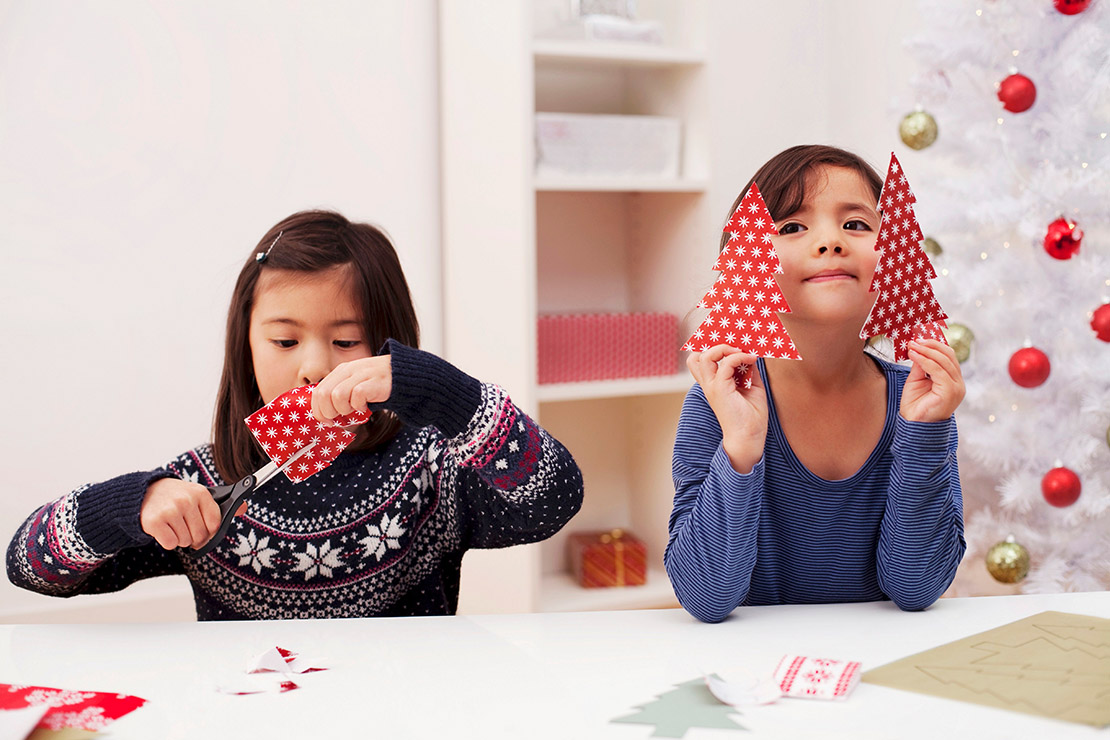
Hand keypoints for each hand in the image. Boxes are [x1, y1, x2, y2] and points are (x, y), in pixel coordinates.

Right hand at [140, 478, 222, 549]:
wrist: (144, 493)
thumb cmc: (175, 497)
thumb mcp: (198, 496)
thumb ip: (220, 506)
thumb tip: (244, 508)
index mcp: (201, 493)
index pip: (215, 524)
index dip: (209, 531)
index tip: (200, 525)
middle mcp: (186, 500)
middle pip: (200, 536)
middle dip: (193, 535)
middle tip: (183, 523)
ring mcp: (170, 510)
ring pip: (185, 541)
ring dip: (179, 537)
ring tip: (172, 522)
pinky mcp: (155, 521)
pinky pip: (170, 544)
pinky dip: (167, 540)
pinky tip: (163, 527)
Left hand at [311, 355, 391, 423]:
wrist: (400, 374)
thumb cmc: (374, 385)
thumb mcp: (353, 386)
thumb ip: (339, 396)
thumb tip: (326, 418)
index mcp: (340, 372)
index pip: (317, 392)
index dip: (318, 410)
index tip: (326, 421)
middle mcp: (347, 371)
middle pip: (324, 394)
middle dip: (328, 412)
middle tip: (338, 419)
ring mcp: (360, 375)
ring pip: (337, 395)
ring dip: (343, 409)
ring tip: (354, 410)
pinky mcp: (373, 382)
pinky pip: (357, 396)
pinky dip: (359, 406)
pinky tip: (365, 407)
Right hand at [686, 344, 767, 473]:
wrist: (749, 437)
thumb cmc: (752, 416)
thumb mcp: (753, 387)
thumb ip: (749, 370)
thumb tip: (752, 354)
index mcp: (713, 384)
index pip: (700, 361)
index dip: (711, 349)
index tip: (732, 343)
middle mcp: (709, 384)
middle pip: (695, 358)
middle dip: (713, 346)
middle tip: (734, 346)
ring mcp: (712, 387)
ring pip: (703, 357)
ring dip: (723, 348)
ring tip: (740, 350)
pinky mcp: (720, 389)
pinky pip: (725, 364)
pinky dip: (739, 357)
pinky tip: (751, 359)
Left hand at [900, 339, 965, 421]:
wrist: (914, 425)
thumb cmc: (915, 404)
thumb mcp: (916, 380)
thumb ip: (920, 365)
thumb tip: (918, 348)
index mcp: (953, 380)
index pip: (948, 356)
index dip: (934, 345)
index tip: (918, 339)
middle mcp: (958, 383)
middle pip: (948, 355)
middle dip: (930, 345)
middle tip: (914, 340)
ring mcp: (956, 387)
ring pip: (944, 361)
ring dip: (926, 351)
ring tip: (912, 346)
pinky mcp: (950, 391)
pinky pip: (938, 370)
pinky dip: (925, 360)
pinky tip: (914, 355)